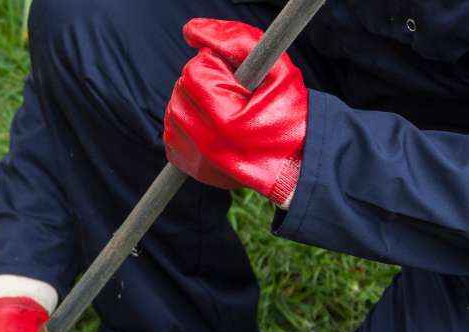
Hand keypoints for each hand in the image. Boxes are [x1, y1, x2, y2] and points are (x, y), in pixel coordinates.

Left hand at [163, 18, 307, 207]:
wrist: (296, 161)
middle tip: (232, 92)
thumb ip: (236, 40)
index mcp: (226, 120)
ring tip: (224, 107)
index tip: (236, 77)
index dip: (216, 66)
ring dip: (194, 100)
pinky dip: (188, 120)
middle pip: (181, 89)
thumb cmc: (291, 114)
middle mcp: (205, 143)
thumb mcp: (277, 69)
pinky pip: (172, 130)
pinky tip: (212, 122)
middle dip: (204, 82)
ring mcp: (194, 157)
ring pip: (173, 108)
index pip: (195, 72)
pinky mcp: (188, 165)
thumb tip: (191, 29)